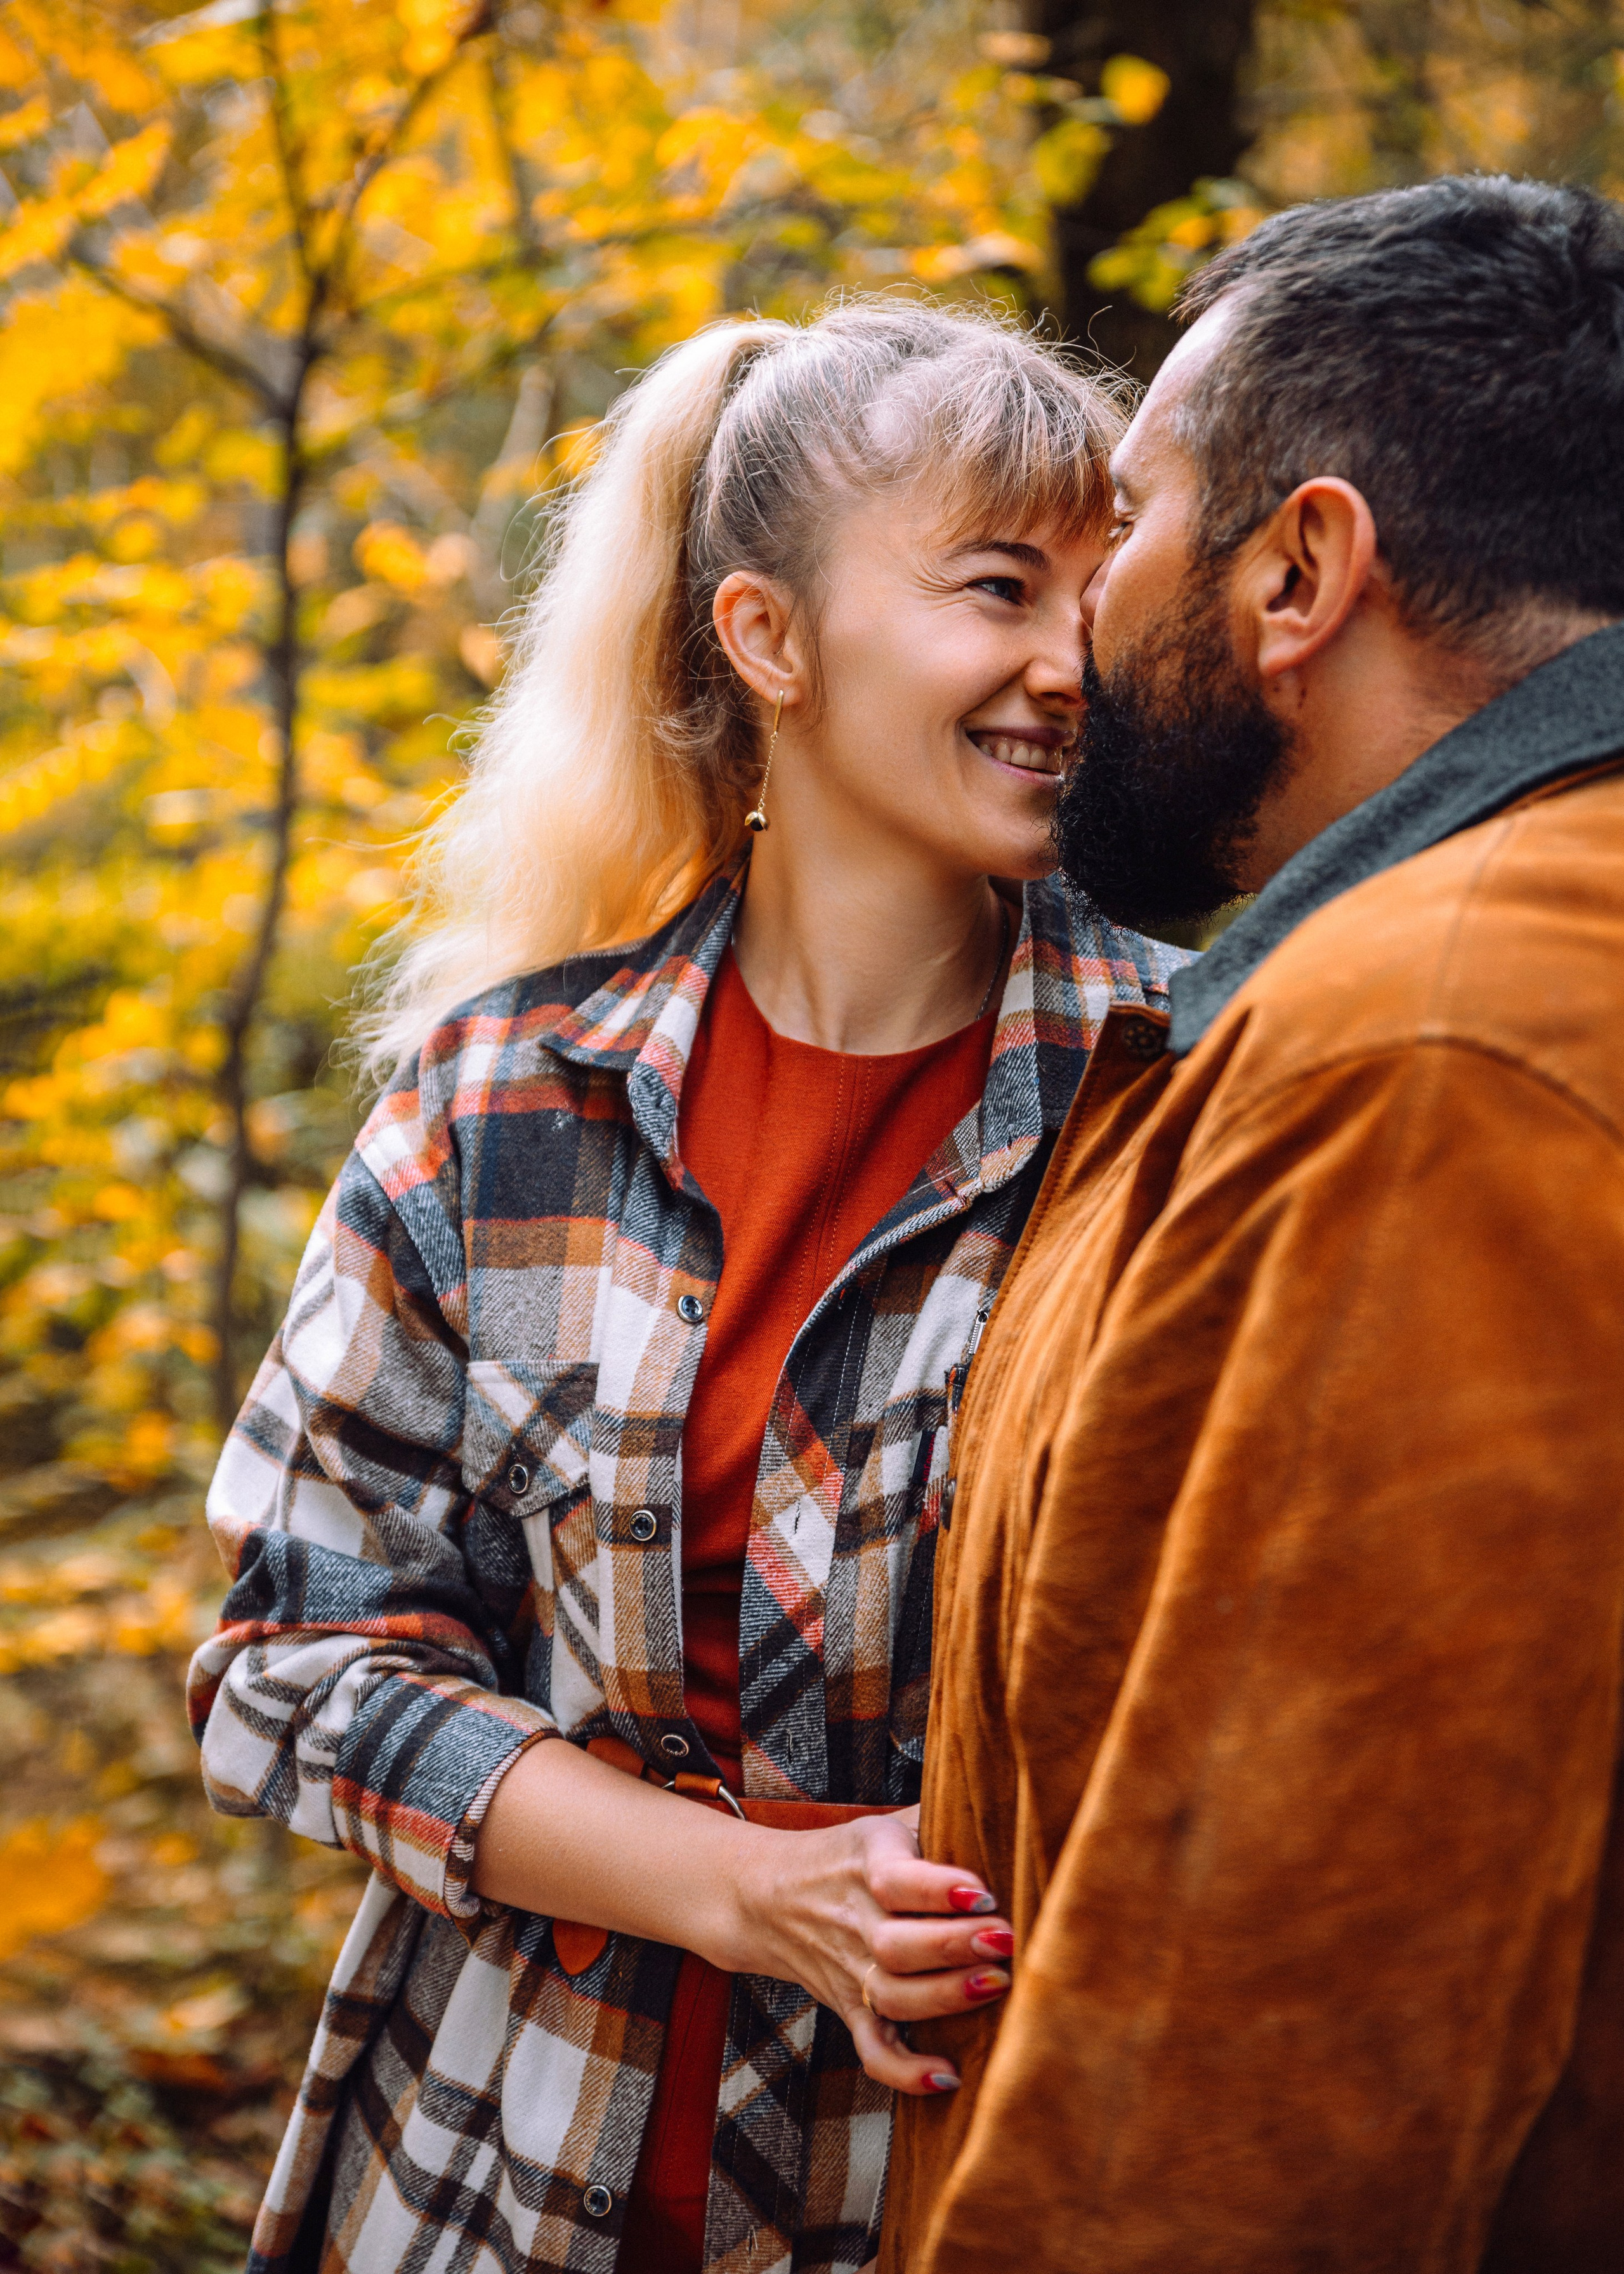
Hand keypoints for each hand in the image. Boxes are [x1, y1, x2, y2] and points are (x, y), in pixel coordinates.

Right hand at [711, 1804, 1012, 2095]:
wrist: (765, 1894)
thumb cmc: (852, 1854)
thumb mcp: (887, 1822)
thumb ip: (940, 1815)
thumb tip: (1011, 1808)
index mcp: (866, 1862)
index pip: (896, 1880)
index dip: (940, 1888)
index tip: (985, 1890)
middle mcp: (853, 1918)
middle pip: (896, 1945)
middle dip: (954, 1946)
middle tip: (1006, 1940)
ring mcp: (847, 1969)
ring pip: (890, 1996)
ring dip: (945, 1999)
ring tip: (997, 1984)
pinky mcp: (847, 2007)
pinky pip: (871, 2048)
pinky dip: (905, 2071)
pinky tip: (947, 2075)